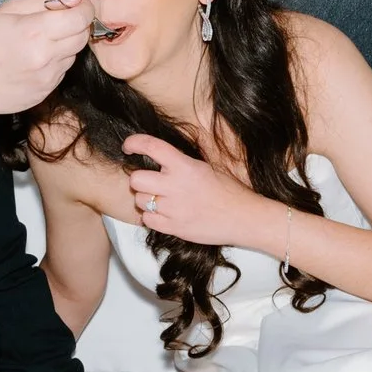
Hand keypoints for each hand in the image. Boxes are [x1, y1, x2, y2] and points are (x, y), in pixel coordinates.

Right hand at [0, 0, 93, 127]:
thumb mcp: (8, 9)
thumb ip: (45, 0)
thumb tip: (75, 0)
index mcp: (35, 31)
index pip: (81, 18)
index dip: (84, 9)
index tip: (79, 7)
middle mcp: (45, 57)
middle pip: (83, 37)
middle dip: (77, 26)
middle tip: (61, 22)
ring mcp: (47, 78)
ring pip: (73, 55)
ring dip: (64, 46)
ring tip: (39, 44)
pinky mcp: (46, 92)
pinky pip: (62, 72)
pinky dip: (54, 63)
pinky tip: (34, 61)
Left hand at [123, 133, 275, 248]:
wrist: (243, 218)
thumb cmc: (228, 191)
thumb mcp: (205, 167)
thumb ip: (180, 163)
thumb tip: (158, 157)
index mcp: (185, 166)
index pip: (151, 147)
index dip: (134, 143)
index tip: (128, 146)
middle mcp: (176, 186)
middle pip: (136, 179)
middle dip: (139, 180)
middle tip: (150, 182)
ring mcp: (173, 209)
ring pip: (139, 200)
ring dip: (145, 199)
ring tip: (161, 200)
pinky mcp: (174, 228)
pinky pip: (147, 220)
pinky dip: (152, 217)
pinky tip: (164, 214)